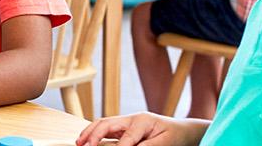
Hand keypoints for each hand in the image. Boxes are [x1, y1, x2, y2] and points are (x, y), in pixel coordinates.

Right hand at [76, 112, 206, 145]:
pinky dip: (95, 134)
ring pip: (102, 124)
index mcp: (143, 121)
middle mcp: (132, 119)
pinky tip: (88, 141)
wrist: (182, 130)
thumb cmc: (175, 136)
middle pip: (106, 123)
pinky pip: (106, 129)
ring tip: (79, 142)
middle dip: (93, 135)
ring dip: (90, 133)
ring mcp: (127, 122)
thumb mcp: (165, 143)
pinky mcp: (124, 128)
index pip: (126, 138)